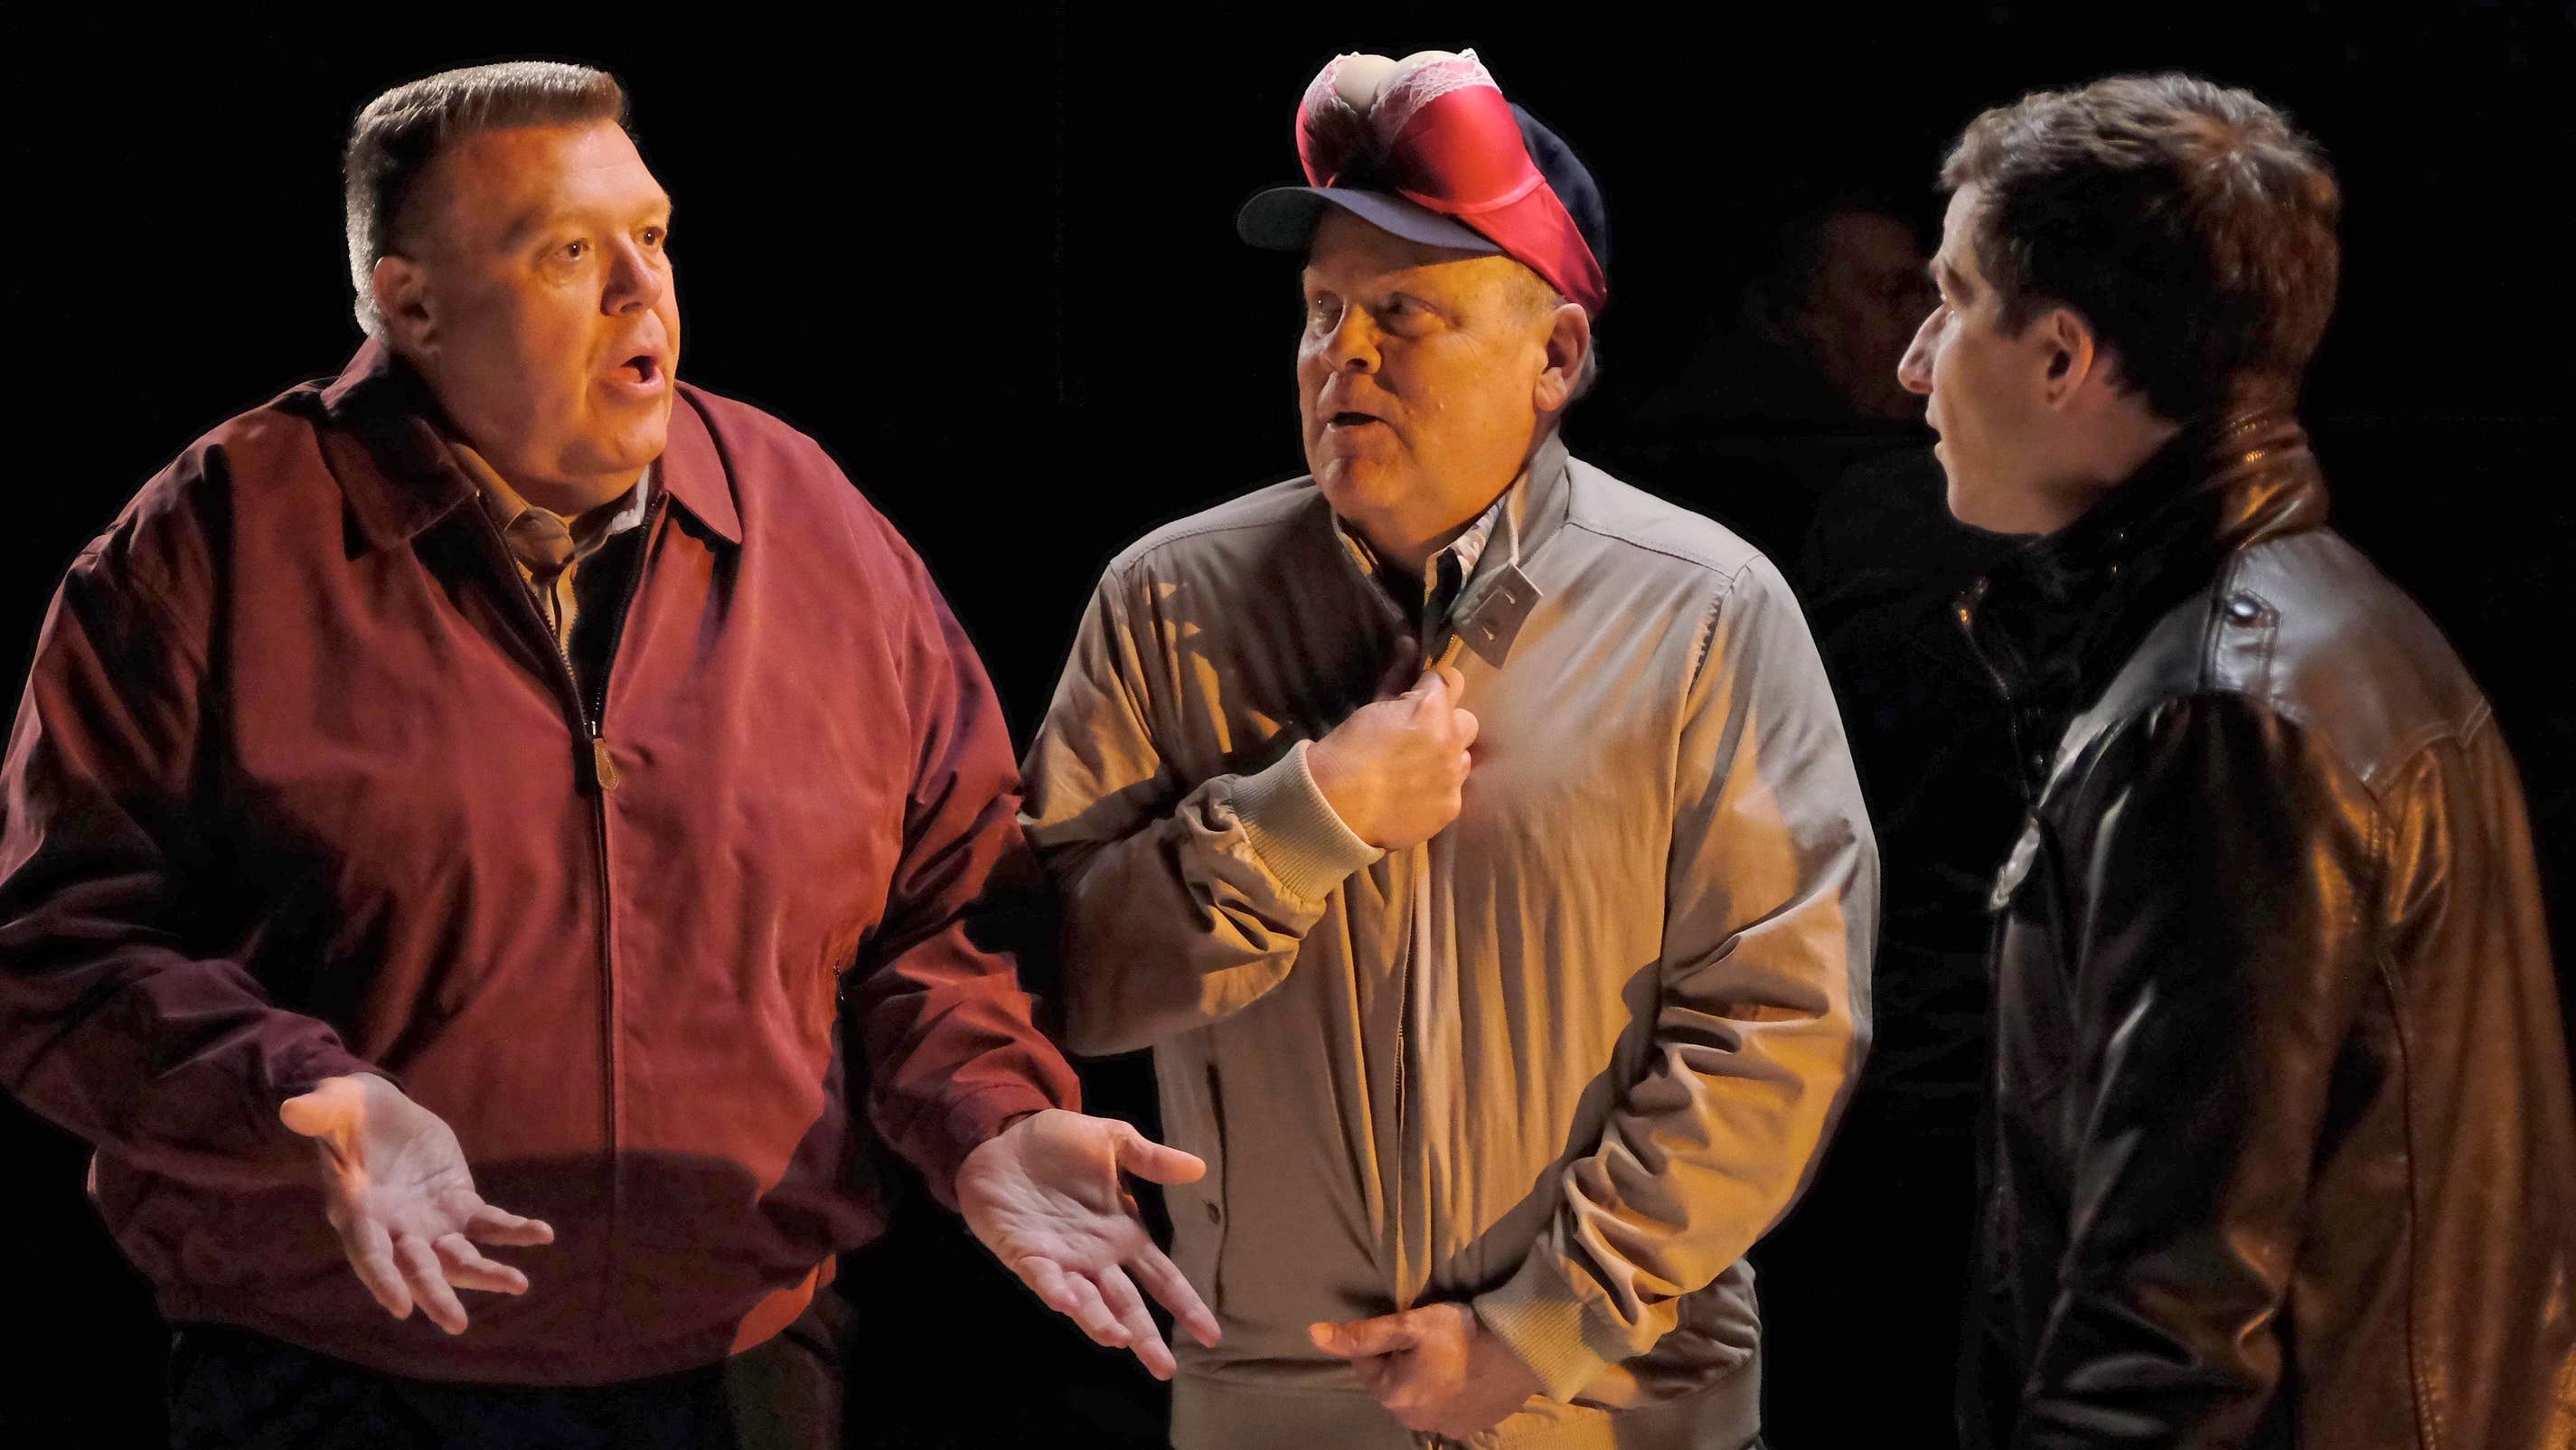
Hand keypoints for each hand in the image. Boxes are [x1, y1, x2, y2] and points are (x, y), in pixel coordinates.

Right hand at [278, 1073, 554, 1334]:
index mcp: (357, 1214)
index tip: (400, 1307)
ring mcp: (429, 1222)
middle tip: (457, 1324)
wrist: (377, 1114)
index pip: (369, 1255)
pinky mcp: (459, 1204)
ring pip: (459, 1257)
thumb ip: (316, 1112)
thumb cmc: (344, 1114)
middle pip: (416, 1270)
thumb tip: (292, 1110)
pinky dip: (513, 1230)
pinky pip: (489, 1223)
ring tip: (519, 1284)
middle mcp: (394, 1229)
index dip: (383, 1280)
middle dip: (436, 1294)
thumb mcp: (330, 1106)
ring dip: (486, 1272)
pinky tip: (542, 1235)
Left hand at [958, 1108, 1222, 1379]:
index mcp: (1121, 1234)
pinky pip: (1042, 1278)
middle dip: (1144, 1336)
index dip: (1185, 1304)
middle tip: (1164, 1368)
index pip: (1162, 1276)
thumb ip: (1151, 1159)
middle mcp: (1095, 1257)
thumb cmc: (1058, 1144)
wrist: (1002, 1135)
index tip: (1210, 1336)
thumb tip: (1198, 1168)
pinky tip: (1068, 1303)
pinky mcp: (1025, 1254)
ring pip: (1086, 1300)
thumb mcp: (1112, 1142)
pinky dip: (1055, 1291)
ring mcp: (1061, 1260)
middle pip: (1127, 1304)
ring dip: (1100, 1320)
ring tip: (1118, 1339)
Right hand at [1307, 660, 1478, 849]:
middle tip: (1419, 736)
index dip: (1432, 687)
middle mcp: (1450, 740)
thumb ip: (1397, 681)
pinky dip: (1437, 790)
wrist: (1335, 807)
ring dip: (1446, 758)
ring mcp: (1453, 777)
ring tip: (1415, 770)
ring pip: (1463, 758)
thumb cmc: (1346, 751)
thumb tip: (1409, 643)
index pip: (1450, 679)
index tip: (1418, 696)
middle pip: (1467, 720)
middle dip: (1448, 723)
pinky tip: (1413, 795)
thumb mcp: (1371, 708)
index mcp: (1431, 709)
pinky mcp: (1450, 806)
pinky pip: (1452, 790)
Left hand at [1311, 1302, 1541, 1440]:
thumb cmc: (1462, 1334)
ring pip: (1419, 1395)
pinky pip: (1446, 1407)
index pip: (1367, 1362)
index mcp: (1394, 1396)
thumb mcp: (1409, 1325)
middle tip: (1430, 1338)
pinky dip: (1449, 1391)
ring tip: (1449, 1354)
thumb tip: (1313, 1335)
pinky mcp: (1469, 1428)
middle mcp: (1414, 1420)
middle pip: (1393, 1382)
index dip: (1383, 1338)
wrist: (1521, 1352)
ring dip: (1425, 1377)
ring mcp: (1443, 1428)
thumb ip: (1362, 1334)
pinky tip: (1465, 1372)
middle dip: (1402, 1360)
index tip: (1407, 1325)